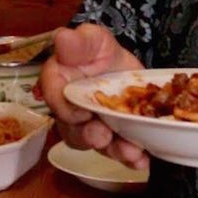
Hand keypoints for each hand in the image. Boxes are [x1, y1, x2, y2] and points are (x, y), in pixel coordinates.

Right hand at [39, 24, 148, 169]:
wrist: (121, 65)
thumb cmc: (99, 51)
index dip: (65, 109)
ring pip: (96, 144)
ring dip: (113, 150)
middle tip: (103, 137)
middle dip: (89, 136)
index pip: (53, 96)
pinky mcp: (111, 136)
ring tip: (132, 152)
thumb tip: (62, 37)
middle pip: (72, 129)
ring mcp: (89, 127)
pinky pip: (117, 151)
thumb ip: (79, 42)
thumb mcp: (93, 39)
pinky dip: (131, 158)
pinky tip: (144, 160)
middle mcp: (69, 110)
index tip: (81, 113)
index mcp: (59, 82)